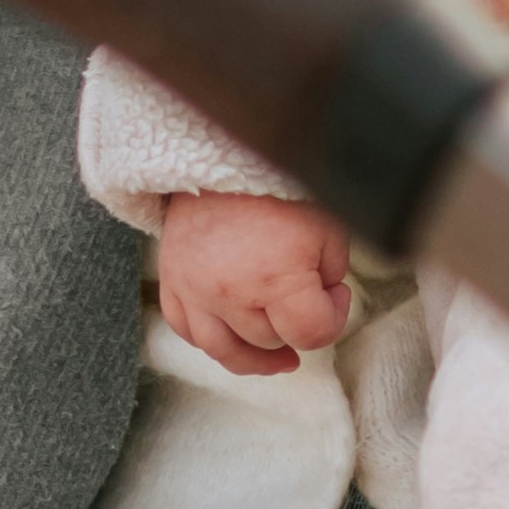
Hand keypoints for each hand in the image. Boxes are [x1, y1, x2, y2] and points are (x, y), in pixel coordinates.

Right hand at [156, 192, 354, 373]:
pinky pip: (184, 328)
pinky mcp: (172, 279)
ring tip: (278, 357)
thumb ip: (330, 272)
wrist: (222, 151)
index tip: (336, 293)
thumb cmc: (281, 184)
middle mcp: (230, 293)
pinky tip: (231, 337)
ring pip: (223, 349)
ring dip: (254, 356)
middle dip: (294, 324)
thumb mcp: (329, 225)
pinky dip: (209, 339)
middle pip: (269, 340)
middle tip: (307, 296)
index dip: (333, 318)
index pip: (311, 333)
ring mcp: (195, 289)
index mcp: (275, 279)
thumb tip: (322, 297)